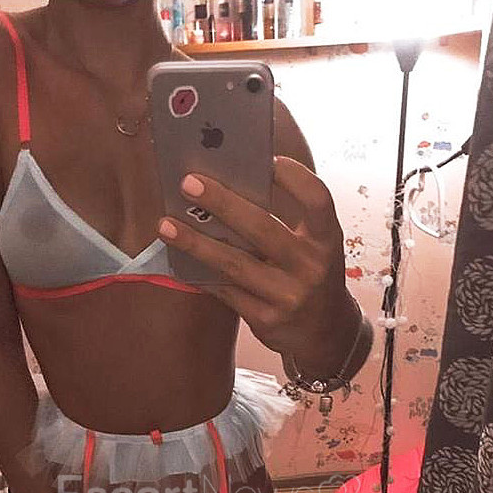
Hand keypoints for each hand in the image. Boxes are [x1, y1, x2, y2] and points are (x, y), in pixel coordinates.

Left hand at [156, 156, 352, 356]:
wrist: (326, 332)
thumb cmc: (310, 274)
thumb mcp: (313, 247)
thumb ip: (285, 221)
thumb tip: (228, 186)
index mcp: (327, 240)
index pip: (317, 200)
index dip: (294, 177)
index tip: (266, 161)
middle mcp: (311, 268)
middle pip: (262, 228)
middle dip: (222, 203)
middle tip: (188, 183)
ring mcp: (288, 296)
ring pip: (234, 264)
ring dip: (196, 243)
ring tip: (166, 225)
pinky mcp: (266, 320)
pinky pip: (225, 292)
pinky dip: (199, 274)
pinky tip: (177, 260)